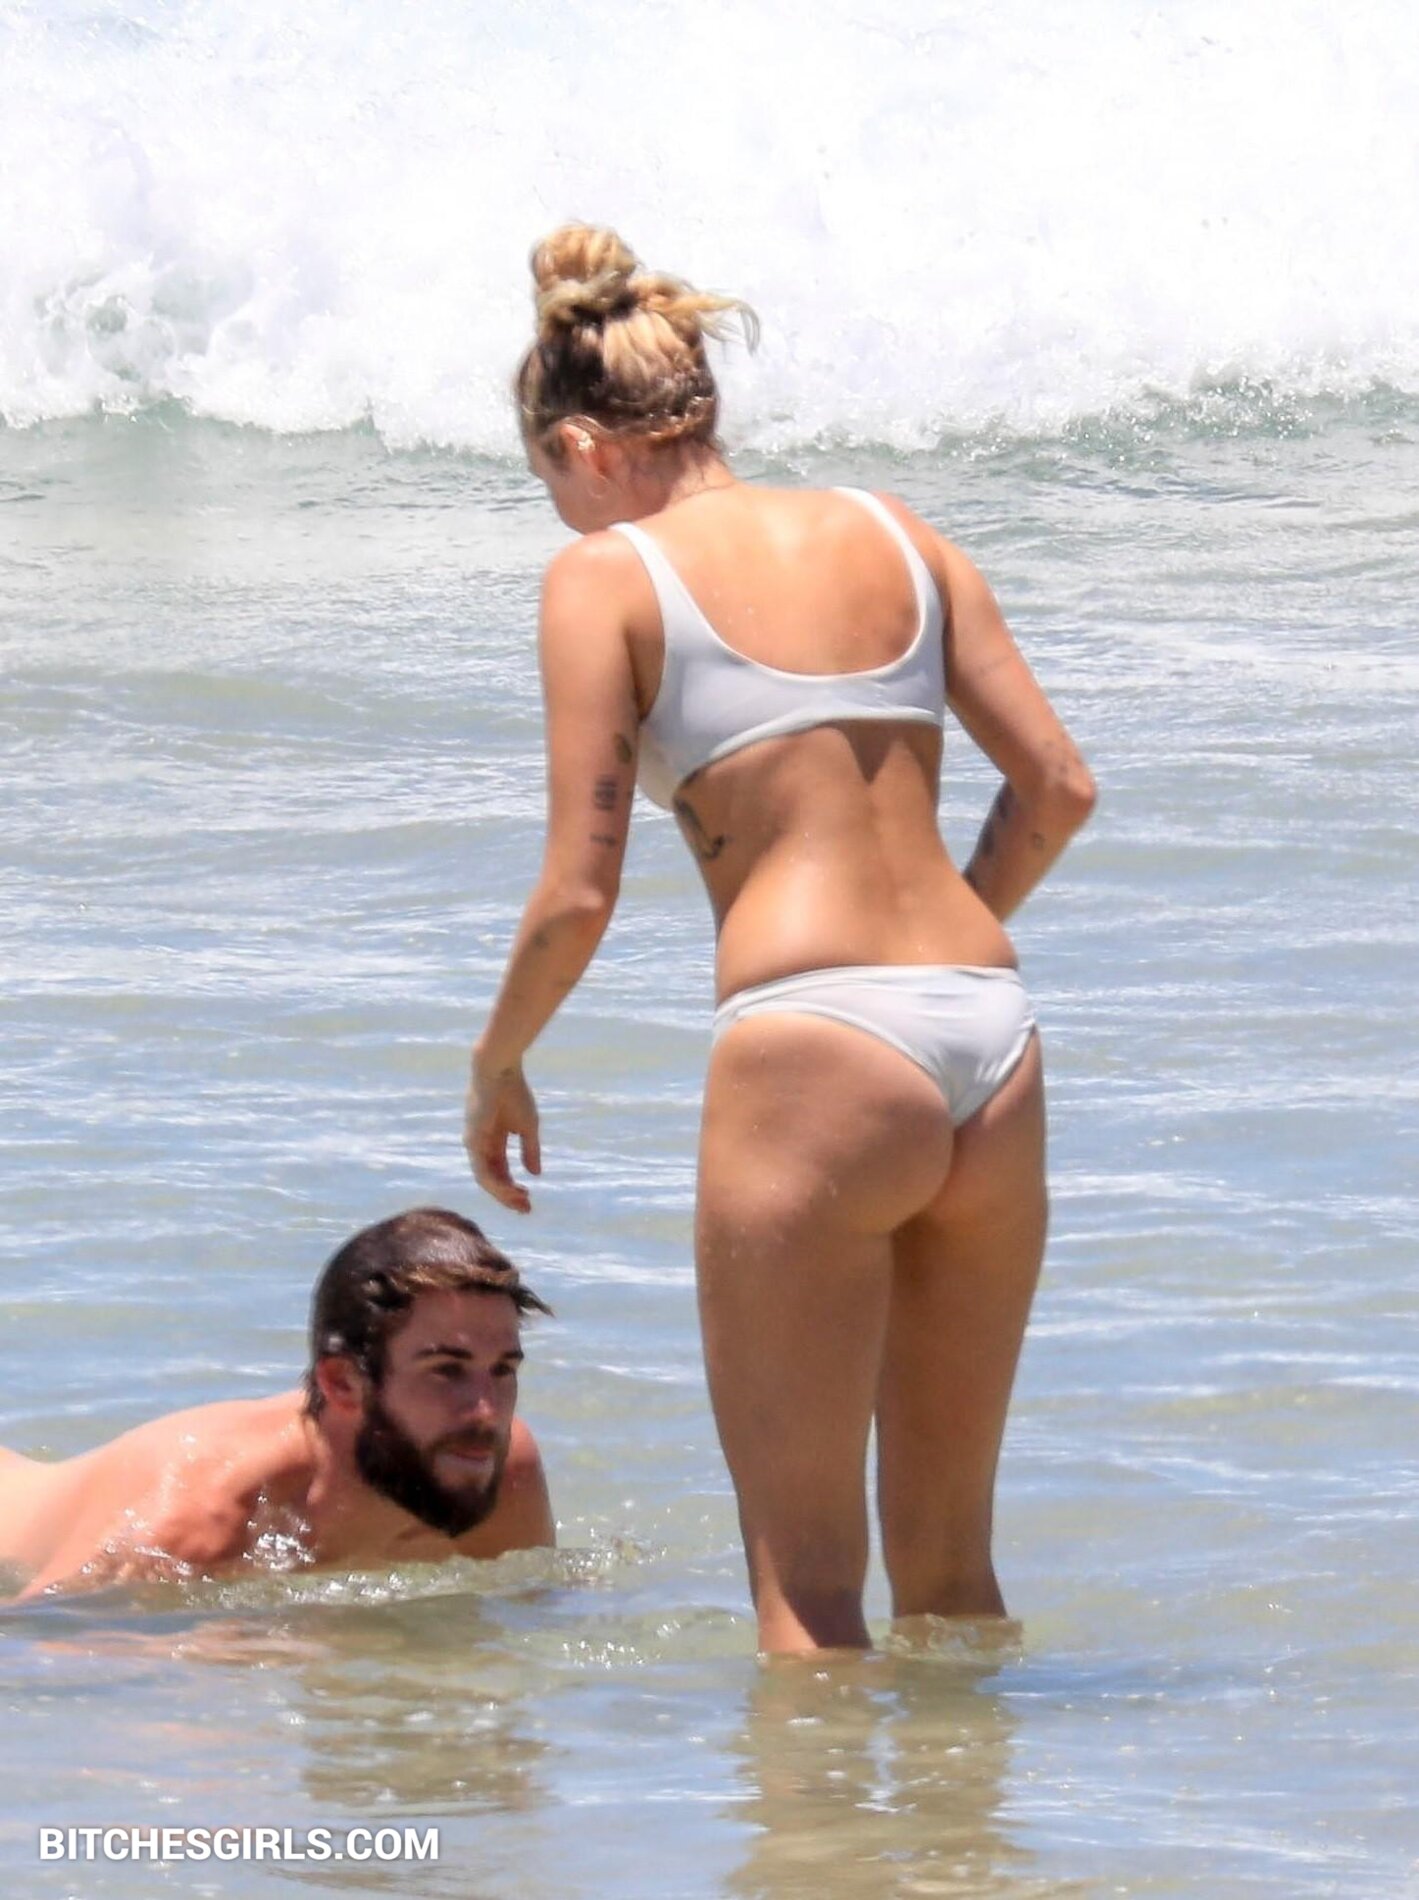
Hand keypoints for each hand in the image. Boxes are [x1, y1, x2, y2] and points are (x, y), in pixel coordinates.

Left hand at [464, 1053, 541, 1213]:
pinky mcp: (472, 1141)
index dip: (514, 1188)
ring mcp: (474, 1144)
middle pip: (492, 1179)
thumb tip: (535, 1174)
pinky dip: (496, 1183)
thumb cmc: (514, 1093)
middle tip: (526, 1210)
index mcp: (493, 1140)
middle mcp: (480, 1145)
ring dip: (503, 1194)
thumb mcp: (528, 1127)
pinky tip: (511, 1191)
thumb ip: (530, 1151)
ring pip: (486, 1179)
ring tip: (521, 1204)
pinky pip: (482, 1170)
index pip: (501, 1171)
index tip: (529, 1201)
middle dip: (509, 1196)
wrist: (500, 1071)